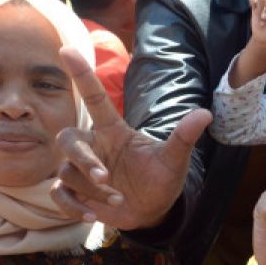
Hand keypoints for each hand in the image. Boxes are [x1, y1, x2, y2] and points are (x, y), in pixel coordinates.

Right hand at [50, 47, 212, 228]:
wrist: (156, 210)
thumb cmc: (162, 179)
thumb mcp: (175, 159)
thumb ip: (184, 137)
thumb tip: (206, 113)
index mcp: (114, 131)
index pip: (94, 97)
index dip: (82, 74)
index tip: (68, 48)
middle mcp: (95, 147)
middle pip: (68, 139)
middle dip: (82, 159)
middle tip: (105, 177)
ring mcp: (82, 171)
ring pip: (67, 172)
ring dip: (91, 190)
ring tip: (119, 200)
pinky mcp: (76, 193)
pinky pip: (59, 195)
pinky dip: (72, 206)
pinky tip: (92, 215)